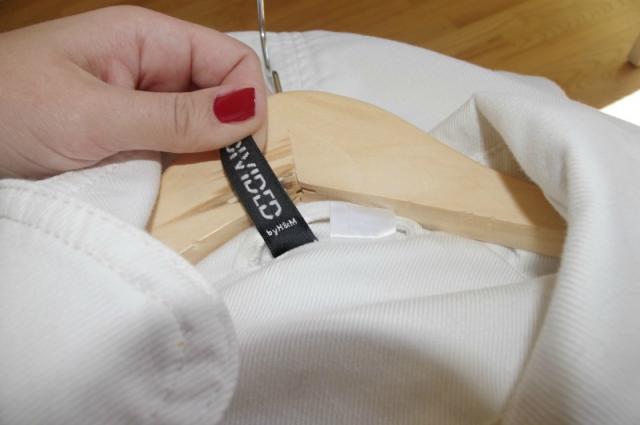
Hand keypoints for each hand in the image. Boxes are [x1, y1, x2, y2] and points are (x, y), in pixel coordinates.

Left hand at [0, 6, 266, 177]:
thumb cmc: (6, 112)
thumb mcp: (94, 115)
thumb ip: (174, 116)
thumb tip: (250, 111)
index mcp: (146, 39)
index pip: (229, 59)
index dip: (248, 100)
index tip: (244, 151)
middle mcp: (152, 68)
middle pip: (222, 95)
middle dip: (233, 135)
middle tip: (231, 182)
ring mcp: (141, 106)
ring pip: (203, 128)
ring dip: (211, 159)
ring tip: (209, 193)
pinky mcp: (131, 140)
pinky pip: (177, 153)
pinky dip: (187, 174)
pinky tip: (184, 194)